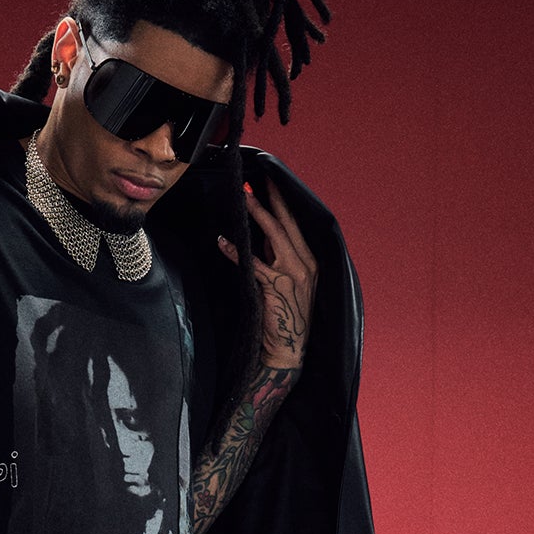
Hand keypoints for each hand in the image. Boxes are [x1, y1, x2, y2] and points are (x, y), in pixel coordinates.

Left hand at [217, 174, 317, 370]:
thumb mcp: (289, 283)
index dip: (282, 204)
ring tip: (241, 199)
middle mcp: (306, 264)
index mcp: (310, 262)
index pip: (295, 226)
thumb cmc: (286, 317)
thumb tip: (265, 237)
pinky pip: (254, 264)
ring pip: (273, 237)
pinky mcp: (277, 287)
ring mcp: (293, 275)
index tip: (271, 183)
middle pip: (286, 225)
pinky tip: (223, 242)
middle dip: (270, 200)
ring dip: (256, 215)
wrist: (288, 350)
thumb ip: (280, 260)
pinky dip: (237, 252)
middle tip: (254, 182)